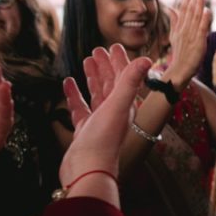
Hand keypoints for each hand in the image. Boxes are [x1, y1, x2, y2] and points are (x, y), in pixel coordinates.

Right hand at [61, 44, 150, 187]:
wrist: (88, 170)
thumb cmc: (103, 141)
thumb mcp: (117, 106)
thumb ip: (130, 81)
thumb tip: (147, 58)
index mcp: (125, 105)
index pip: (124, 77)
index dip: (120, 61)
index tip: (113, 45)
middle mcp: (115, 113)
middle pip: (111, 83)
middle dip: (106, 66)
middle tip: (97, 50)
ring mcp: (99, 122)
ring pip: (97, 94)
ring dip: (93, 77)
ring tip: (86, 61)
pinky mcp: (84, 130)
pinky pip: (80, 108)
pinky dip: (75, 95)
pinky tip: (68, 83)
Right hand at [165, 0, 211, 86]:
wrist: (179, 71)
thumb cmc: (179, 55)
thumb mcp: (174, 37)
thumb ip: (174, 22)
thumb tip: (170, 8)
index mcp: (179, 28)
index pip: (183, 9)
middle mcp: (184, 30)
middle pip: (189, 10)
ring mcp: (190, 37)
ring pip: (195, 17)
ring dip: (198, 4)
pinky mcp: (198, 44)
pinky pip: (201, 30)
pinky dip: (204, 19)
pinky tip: (207, 10)